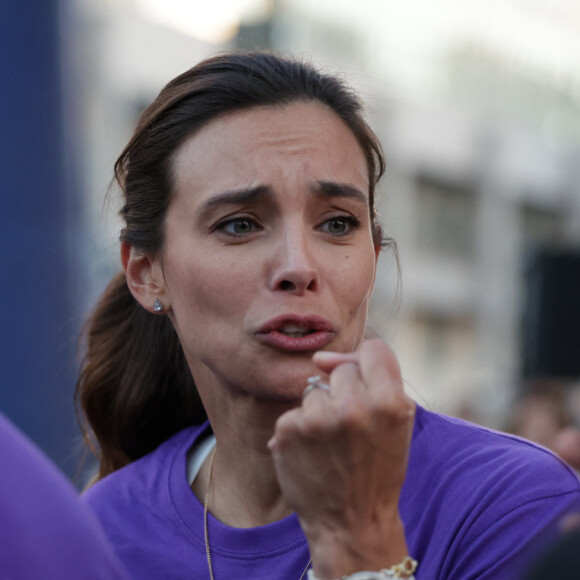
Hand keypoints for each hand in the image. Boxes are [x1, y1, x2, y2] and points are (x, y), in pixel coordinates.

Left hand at [268, 339, 414, 578]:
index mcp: (389, 402)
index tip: (366, 386)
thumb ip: (373, 378)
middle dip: (344, 393)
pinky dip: (301, 429)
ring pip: (315, 390)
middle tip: (352, 429)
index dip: (369, 365)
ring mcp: (317, 419)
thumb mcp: (397, 422)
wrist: (351, 524)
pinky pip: (295, 412)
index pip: (374, 349)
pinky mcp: (288, 431)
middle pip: (341, 370)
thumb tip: (320, 357)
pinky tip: (313, 454)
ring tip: (331, 445)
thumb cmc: (378, 468)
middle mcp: (353, 407)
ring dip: (321, 411)